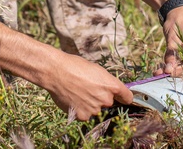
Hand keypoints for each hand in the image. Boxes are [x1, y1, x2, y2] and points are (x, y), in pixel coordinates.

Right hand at [0, 16, 131, 120]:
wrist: (55, 72)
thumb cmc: (74, 65)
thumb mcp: (96, 69)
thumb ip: (106, 82)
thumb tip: (112, 92)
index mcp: (111, 84)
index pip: (127, 96)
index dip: (125, 97)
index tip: (124, 98)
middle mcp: (106, 98)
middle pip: (109, 102)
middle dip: (102, 97)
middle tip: (88, 88)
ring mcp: (94, 108)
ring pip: (96, 109)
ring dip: (90, 103)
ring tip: (77, 91)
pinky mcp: (83, 116)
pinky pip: (85, 114)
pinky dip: (80, 109)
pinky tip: (72, 97)